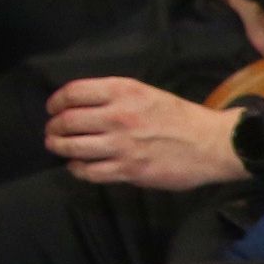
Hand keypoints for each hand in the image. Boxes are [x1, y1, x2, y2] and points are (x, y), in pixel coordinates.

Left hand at [41, 76, 249, 190]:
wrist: (211, 144)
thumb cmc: (180, 118)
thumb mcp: (147, 93)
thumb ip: (116, 97)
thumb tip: (82, 106)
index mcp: (124, 92)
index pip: (73, 93)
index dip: (56, 101)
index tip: (53, 109)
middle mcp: (119, 116)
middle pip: (67, 121)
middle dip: (53, 127)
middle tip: (52, 131)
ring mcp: (122, 145)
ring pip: (72, 147)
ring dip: (59, 147)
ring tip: (58, 147)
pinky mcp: (128, 170)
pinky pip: (89, 172)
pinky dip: (77, 169)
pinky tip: (78, 166)